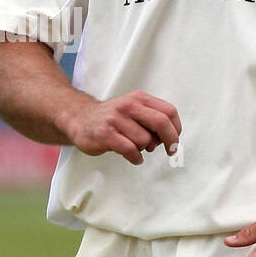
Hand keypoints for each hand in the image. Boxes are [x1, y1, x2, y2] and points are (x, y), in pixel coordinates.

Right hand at [60, 91, 180, 166]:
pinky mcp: (106, 134)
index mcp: (139, 98)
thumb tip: (169, 138)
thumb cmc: (111, 118)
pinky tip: (133, 157)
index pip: (168, 111)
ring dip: (144, 149)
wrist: (80, 119)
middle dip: (170, 140)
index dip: (176, 128)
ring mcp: (116, 119)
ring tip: (134, 147)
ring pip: (145, 140)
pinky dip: (135, 158)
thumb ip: (151, 119)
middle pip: (161, 123)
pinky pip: (130, 150)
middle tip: (170, 151)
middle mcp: (128, 106)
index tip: (174, 140)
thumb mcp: (133, 109)